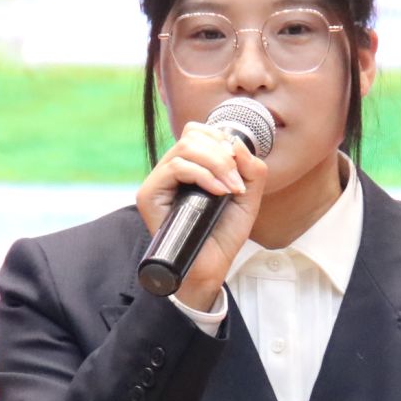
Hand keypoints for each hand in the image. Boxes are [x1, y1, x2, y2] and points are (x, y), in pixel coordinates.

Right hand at [135, 119, 267, 312]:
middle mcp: (171, 170)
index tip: (239, 168)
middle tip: (237, 183)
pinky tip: (218, 193)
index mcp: (190, 166)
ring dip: (217, 164)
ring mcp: (158, 181)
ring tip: (230, 190)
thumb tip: (236, 143)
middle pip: (192, 135)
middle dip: (223, 155)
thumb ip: (251, 169)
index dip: (221, 140)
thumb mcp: (248, 197)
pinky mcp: (149, 195)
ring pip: (185, 147)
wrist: (210, 268)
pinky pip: (176, 167)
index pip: (198, 132)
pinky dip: (203, 175)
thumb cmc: (223, 235)